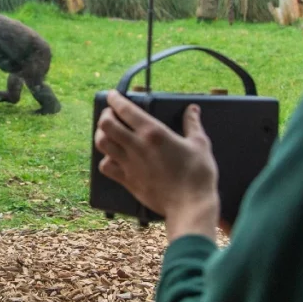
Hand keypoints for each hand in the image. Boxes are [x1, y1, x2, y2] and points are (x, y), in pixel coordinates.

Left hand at [94, 91, 219, 241]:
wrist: (190, 206)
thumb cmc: (198, 175)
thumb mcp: (200, 144)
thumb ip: (193, 124)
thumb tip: (192, 109)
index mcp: (153, 133)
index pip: (125, 109)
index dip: (115, 99)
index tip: (113, 95)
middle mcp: (137, 146)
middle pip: (106, 125)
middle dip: (105, 115)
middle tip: (111, 114)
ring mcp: (129, 165)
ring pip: (102, 144)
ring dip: (102, 135)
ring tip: (108, 133)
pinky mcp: (127, 181)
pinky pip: (106, 167)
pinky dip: (105, 159)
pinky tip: (113, 157)